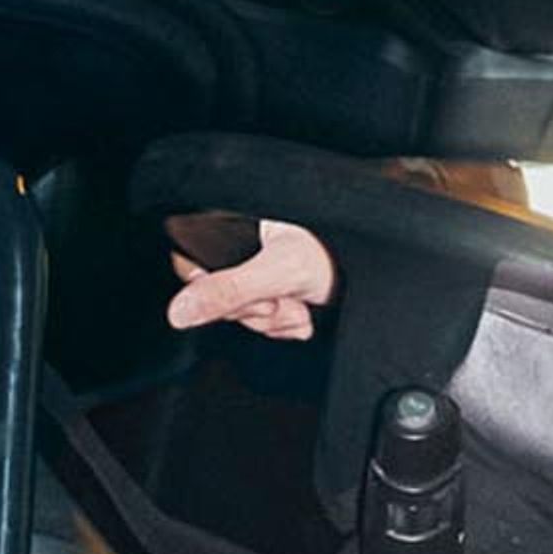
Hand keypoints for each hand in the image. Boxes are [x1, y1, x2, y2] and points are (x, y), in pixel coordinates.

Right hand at [164, 219, 338, 338]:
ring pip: (241, 316)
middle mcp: (243, 249)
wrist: (374, 274)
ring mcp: (258, 275)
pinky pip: (264, 326)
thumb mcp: (278, 271)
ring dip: (274, 319)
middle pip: (216, 298)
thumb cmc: (333, 252)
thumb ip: (228, 291)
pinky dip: (286, 326)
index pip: (192, 267)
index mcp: (233, 226)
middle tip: (283, 298)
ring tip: (300, 303)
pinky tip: (305, 312)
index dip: (217, 291)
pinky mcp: (275, 296)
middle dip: (254, 308)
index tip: (252, 292)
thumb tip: (178, 311)